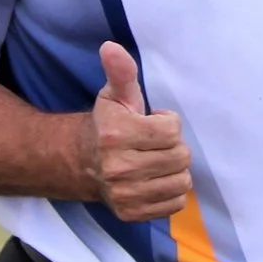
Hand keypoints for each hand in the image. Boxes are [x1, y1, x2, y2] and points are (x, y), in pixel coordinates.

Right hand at [79, 42, 191, 221]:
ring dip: (174, 170)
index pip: (172, 131)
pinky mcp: (131, 214)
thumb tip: (111, 46)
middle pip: (181, 157)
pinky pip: (175, 204)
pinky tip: (153, 181)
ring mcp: (125, 195)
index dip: (166, 124)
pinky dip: (170, 192)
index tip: (150, 123)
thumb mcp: (115, 96)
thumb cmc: (107, 125)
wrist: (80, 164)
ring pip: (182, 181)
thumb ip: (121, 72)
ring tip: (155, 162)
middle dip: (172, 147)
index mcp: (116, 135)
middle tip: (153, 145)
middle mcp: (119, 169)